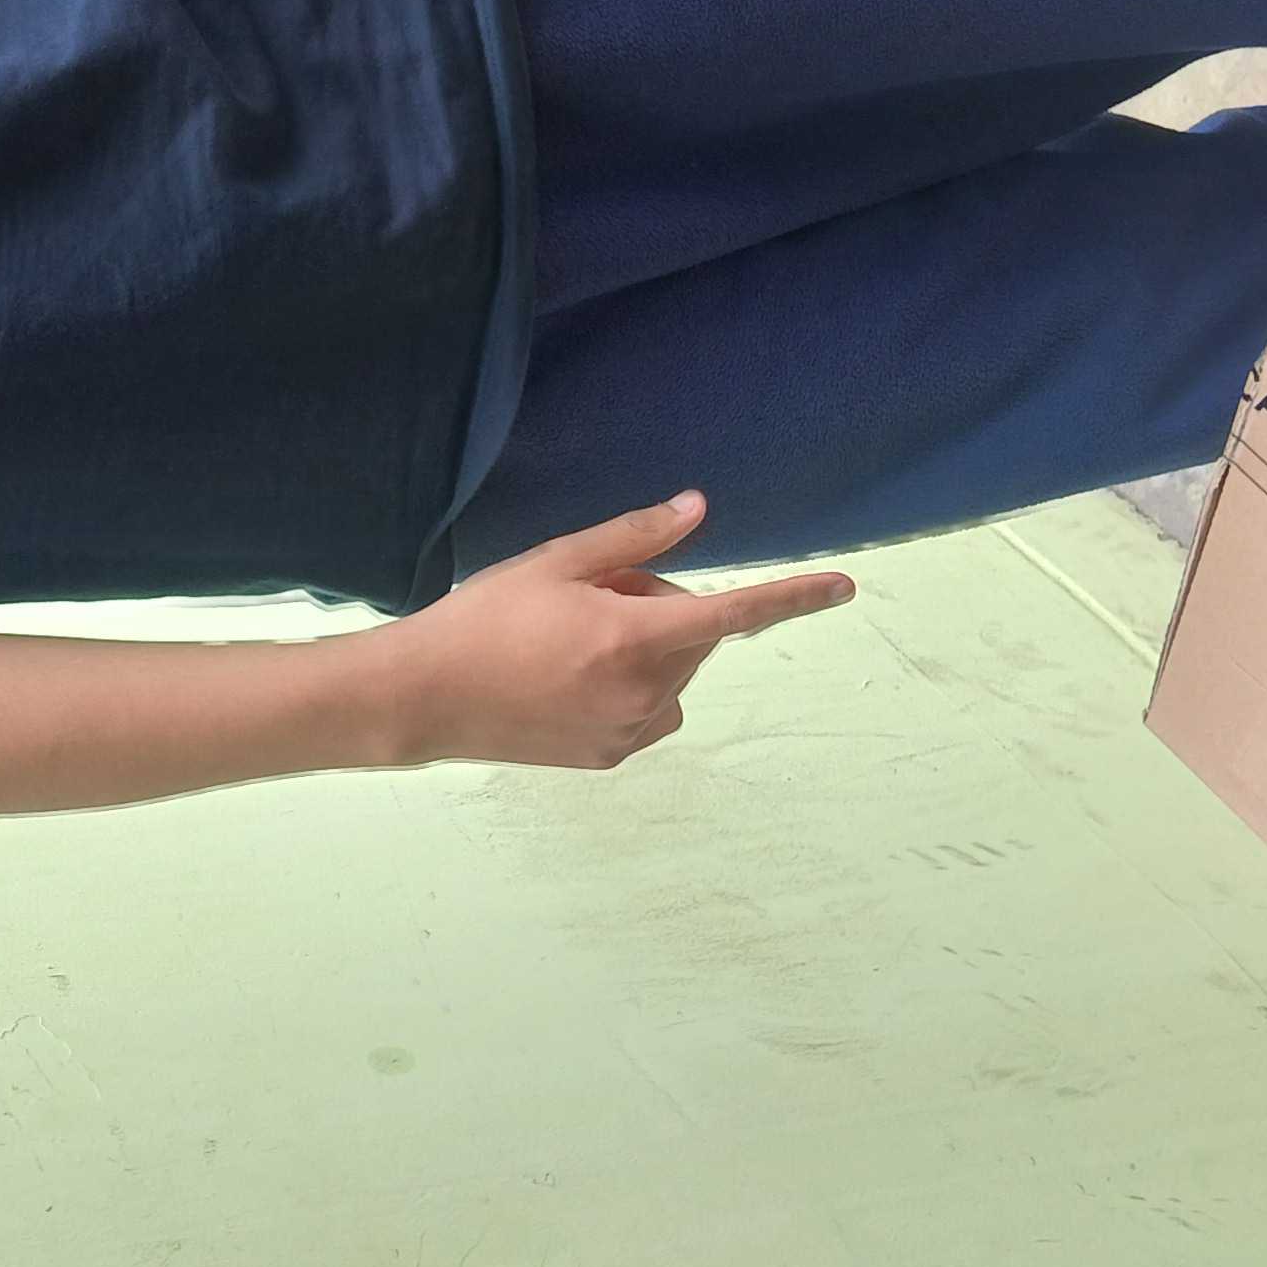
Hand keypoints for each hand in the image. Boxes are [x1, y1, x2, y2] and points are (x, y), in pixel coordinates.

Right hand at [381, 494, 854, 768]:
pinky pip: (649, 711)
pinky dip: (630, 687)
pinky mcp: (609, 756)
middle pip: (693, 635)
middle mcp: (644, 693)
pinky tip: (569, 678)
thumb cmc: (484, 620)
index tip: (843, 588)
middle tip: (591, 596)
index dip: (793, 598)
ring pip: (673, 674)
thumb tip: (698, 510)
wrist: (423, 698)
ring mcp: (628, 731)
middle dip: (660, 607)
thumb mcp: (555, 562)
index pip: (735, 614)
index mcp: (635, 639)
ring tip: (571, 640)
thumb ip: (634, 540)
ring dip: (647, 649)